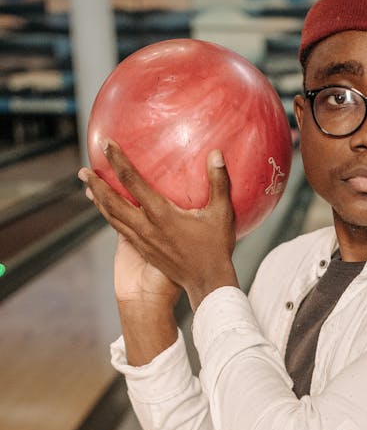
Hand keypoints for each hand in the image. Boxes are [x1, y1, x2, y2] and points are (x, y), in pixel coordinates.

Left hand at [78, 140, 239, 310]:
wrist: (206, 285)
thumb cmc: (216, 249)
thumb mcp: (221, 214)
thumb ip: (219, 182)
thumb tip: (216, 154)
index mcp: (161, 214)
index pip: (132, 181)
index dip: (117, 161)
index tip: (106, 144)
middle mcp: (146, 227)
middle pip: (112, 201)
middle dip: (96, 184)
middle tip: (82, 170)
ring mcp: (142, 241)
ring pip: (112, 217)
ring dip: (98, 201)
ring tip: (88, 188)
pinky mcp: (144, 251)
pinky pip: (120, 230)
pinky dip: (109, 216)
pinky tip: (107, 211)